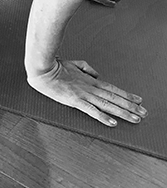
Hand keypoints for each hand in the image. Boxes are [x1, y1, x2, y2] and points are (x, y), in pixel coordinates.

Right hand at [27, 59, 145, 126]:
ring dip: (123, 112)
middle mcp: (91, 88)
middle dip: (131, 106)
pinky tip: (112, 123)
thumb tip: (97, 75)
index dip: (127, 95)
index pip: (113, 89)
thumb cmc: (56, 67)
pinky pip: (91, 110)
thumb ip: (88, 69)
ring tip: (135, 119)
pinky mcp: (75, 101)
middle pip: (115, 98)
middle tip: (144, 113)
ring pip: (107, 105)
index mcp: (91, 81)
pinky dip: (102, 117)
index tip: (139, 100)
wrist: (43, 70)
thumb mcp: (75, 64)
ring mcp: (84, 95)